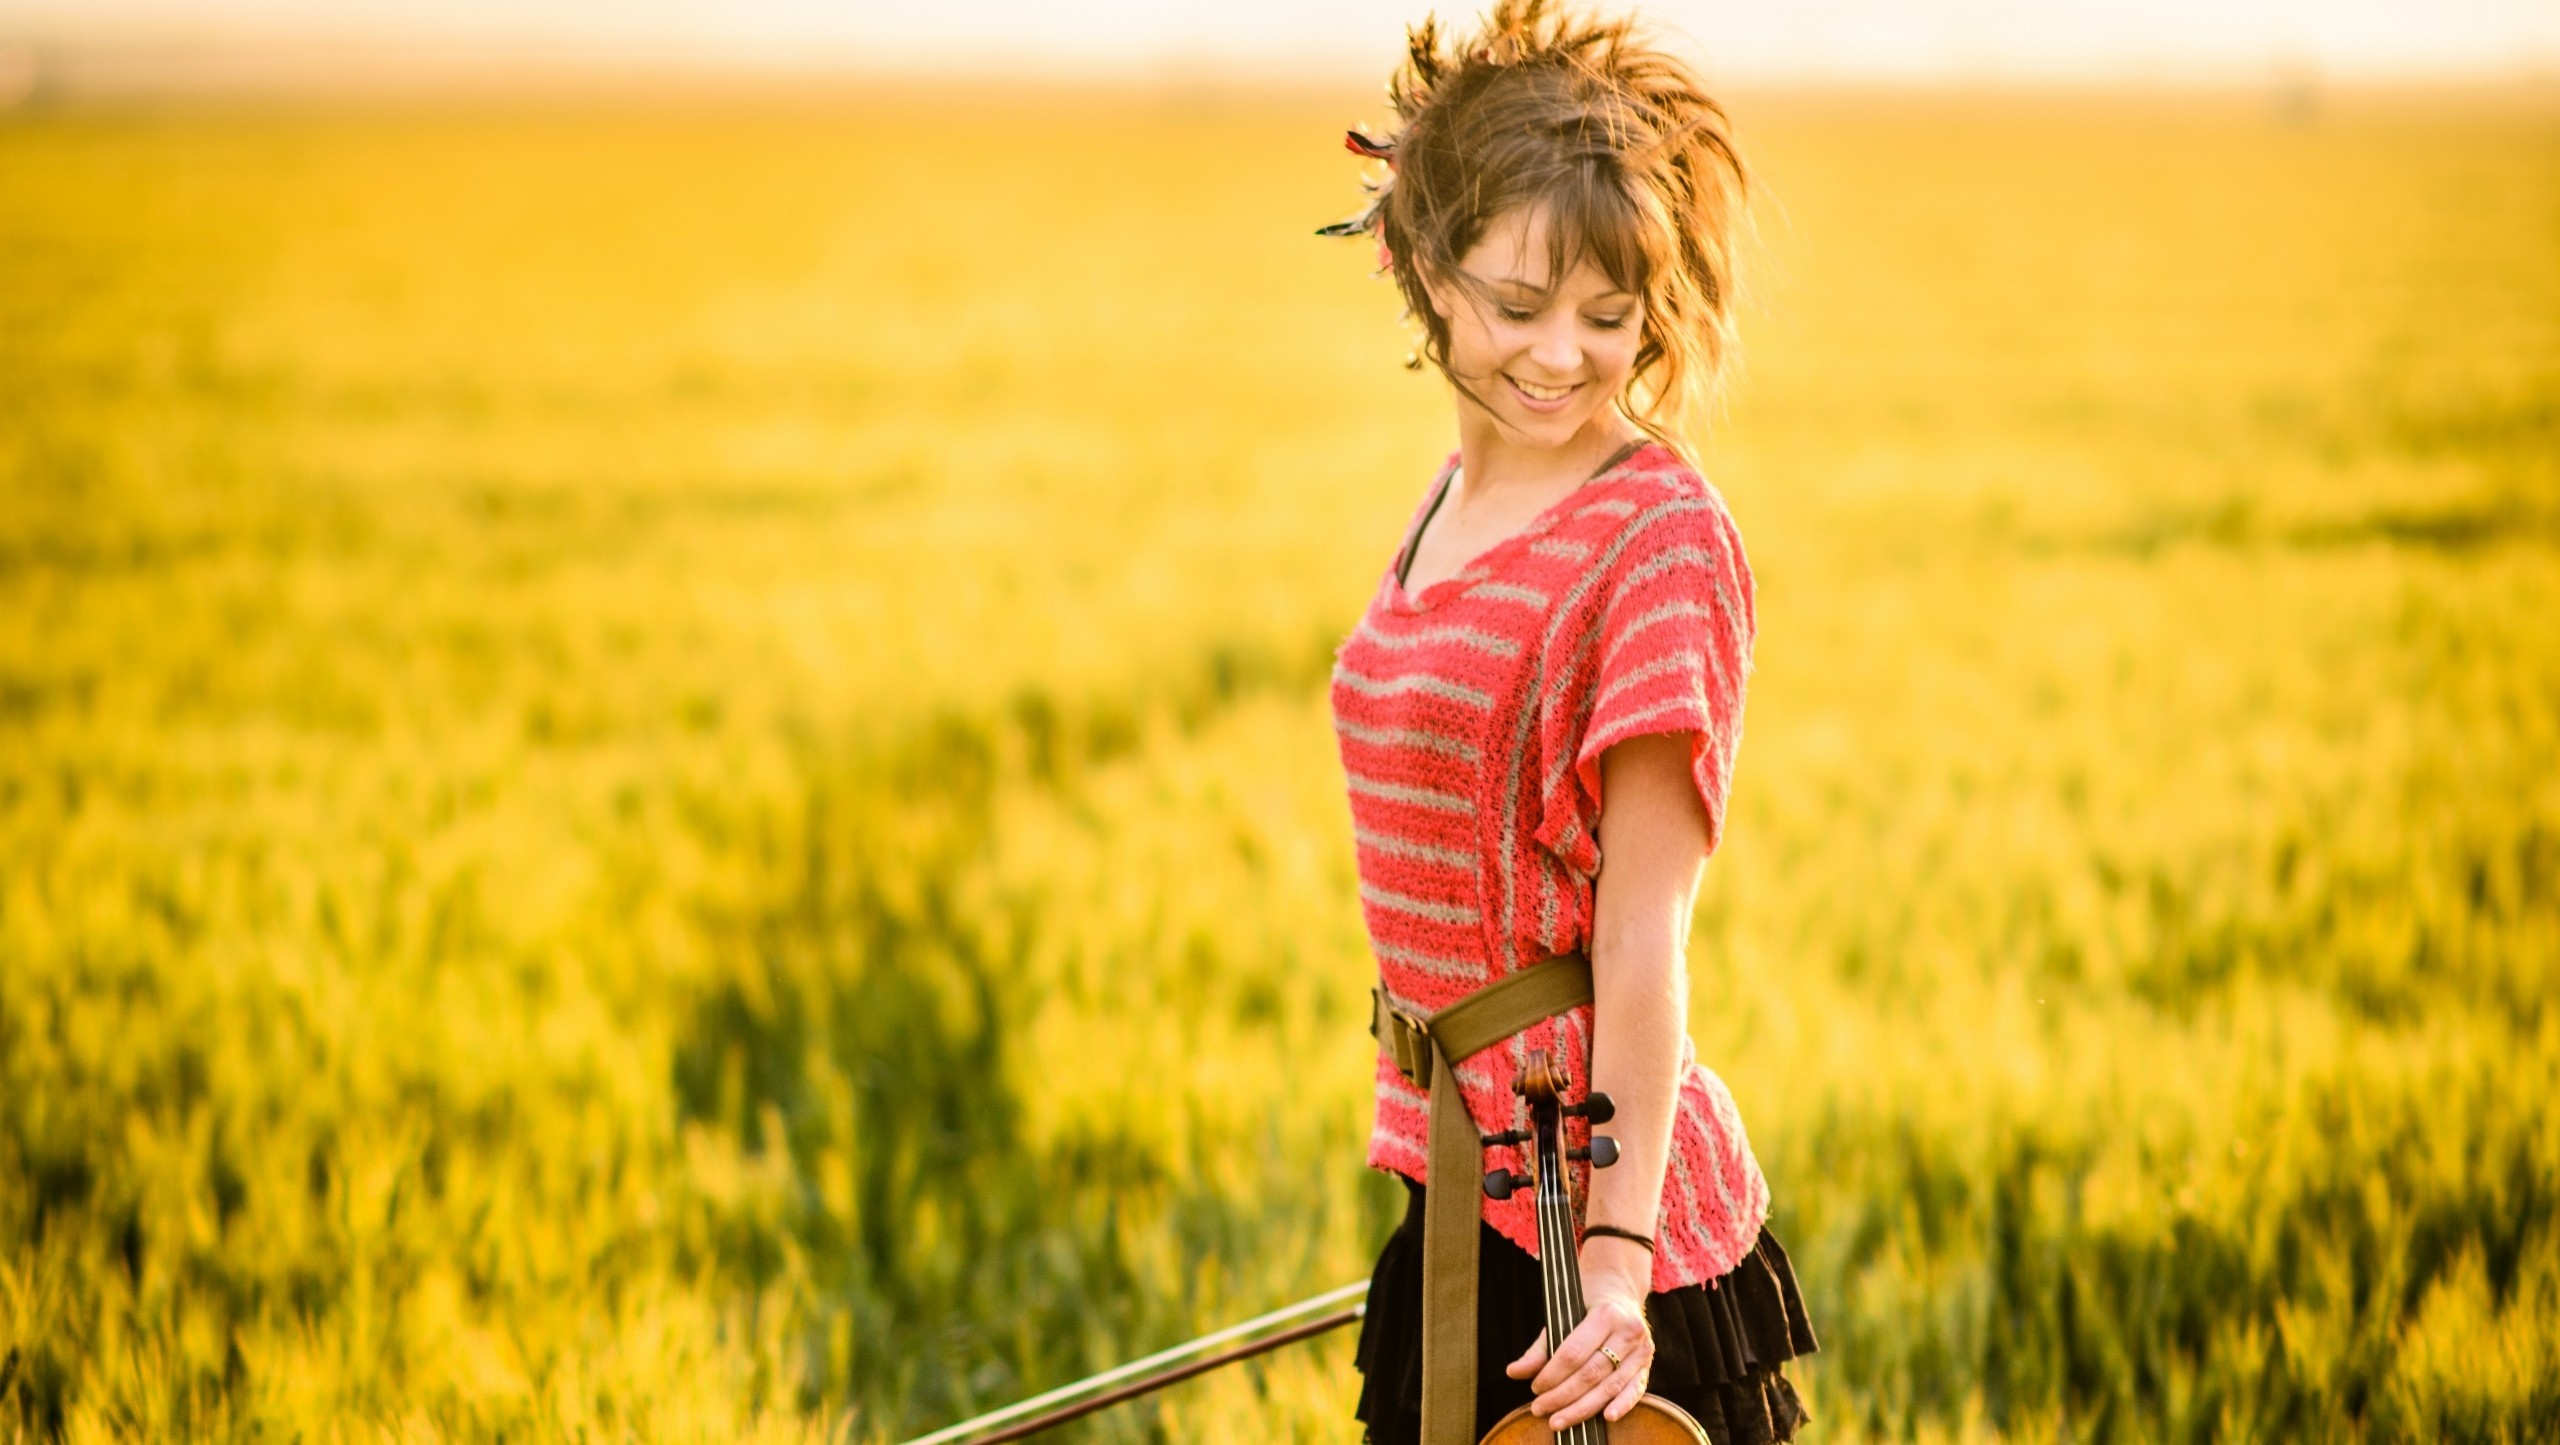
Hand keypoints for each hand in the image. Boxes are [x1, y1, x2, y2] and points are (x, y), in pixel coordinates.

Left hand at [1504, 1243, 1654, 1427]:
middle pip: (1591, 1373)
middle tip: (1539, 1409)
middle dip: (1562, 1396)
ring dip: (1582, 1408)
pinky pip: (1635, 1389)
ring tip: (1559, 1420)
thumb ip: (1540, 1347)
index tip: (1535, 1387)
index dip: (1552, 1374)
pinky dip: (1622, 1405)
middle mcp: (1628, 1331)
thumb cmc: (1585, 1303)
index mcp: (1606, 1314)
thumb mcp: (1561, 1315)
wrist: (1619, 1290)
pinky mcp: (1647, 1364)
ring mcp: (1641, 1350)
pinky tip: (1606, 1417)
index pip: (1574, 1353)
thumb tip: (1514, 1372)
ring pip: (1609, 1386)